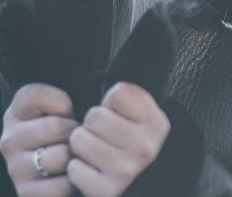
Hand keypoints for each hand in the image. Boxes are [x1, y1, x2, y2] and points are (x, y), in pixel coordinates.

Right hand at [0, 83, 78, 196]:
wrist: (53, 172)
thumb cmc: (65, 131)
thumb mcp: (60, 108)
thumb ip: (64, 100)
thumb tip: (92, 107)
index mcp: (16, 113)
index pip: (35, 95)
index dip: (61, 102)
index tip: (65, 112)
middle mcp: (9, 139)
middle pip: (54, 127)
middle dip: (75, 131)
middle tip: (76, 137)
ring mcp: (15, 167)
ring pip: (60, 156)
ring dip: (75, 157)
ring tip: (74, 155)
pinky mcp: (25, 192)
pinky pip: (60, 186)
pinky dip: (72, 183)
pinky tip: (69, 176)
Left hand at [66, 81, 171, 196]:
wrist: (141, 179)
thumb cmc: (130, 135)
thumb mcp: (140, 109)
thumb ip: (129, 91)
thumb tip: (137, 50)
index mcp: (157, 123)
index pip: (118, 93)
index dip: (112, 102)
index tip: (119, 115)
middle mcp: (146, 148)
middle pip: (94, 117)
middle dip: (92, 122)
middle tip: (103, 134)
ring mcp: (127, 171)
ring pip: (80, 140)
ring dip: (81, 143)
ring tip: (95, 149)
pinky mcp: (106, 191)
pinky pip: (74, 168)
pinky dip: (77, 168)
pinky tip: (91, 168)